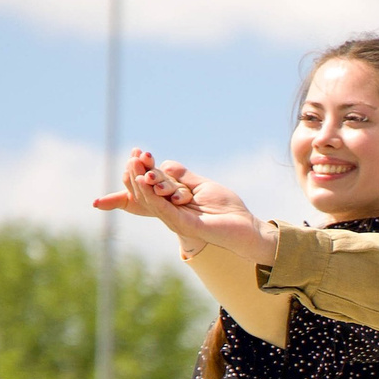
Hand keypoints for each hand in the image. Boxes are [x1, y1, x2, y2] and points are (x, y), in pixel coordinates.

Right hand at [95, 151, 270, 262]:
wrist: (245, 227)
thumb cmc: (227, 209)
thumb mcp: (202, 186)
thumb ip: (184, 177)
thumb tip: (166, 164)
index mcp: (173, 203)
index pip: (150, 187)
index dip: (142, 170)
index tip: (136, 151)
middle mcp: (170, 212)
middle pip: (145, 193)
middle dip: (136, 173)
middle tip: (132, 155)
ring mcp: (175, 219)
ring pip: (150, 199)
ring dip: (140, 181)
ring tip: (134, 163)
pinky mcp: (183, 225)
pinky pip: (162, 208)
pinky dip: (151, 194)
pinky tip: (145, 180)